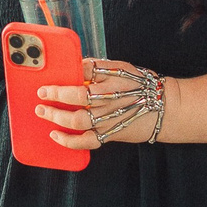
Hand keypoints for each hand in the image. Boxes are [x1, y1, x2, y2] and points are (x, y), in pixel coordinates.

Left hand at [35, 59, 166, 151]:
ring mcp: (109, 119)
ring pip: (78, 120)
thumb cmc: (143, 85)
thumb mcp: (124, 67)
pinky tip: (55, 135)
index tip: (52, 75)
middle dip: (55, 95)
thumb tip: (77, 65)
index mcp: (114, 78)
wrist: (166, 108)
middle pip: (78, 97)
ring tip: (42, 112)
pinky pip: (86, 141)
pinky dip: (69, 141)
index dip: (67, 72)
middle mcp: (110, 99)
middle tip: (40, 94)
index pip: (85, 71)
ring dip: (56, 117)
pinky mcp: (110, 134)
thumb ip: (100, 67)